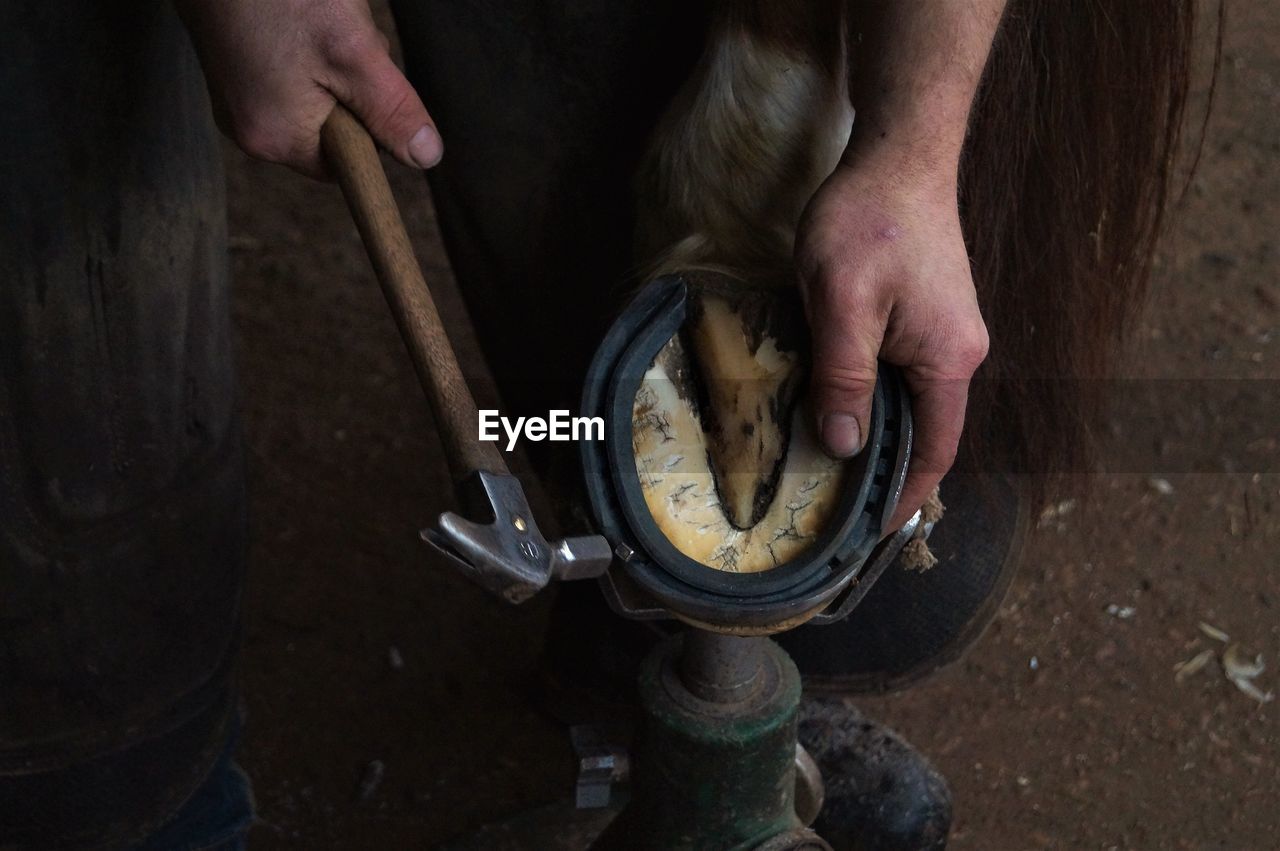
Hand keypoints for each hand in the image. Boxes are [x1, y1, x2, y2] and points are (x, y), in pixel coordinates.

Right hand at [176, 0, 441, 177]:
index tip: (368, 81)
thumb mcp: (353, 56)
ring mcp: (234, 94)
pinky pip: (289, 69)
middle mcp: (246, 126)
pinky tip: (301, 12)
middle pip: (330, 126)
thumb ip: (391, 111)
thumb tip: (426, 157)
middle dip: (351, 84)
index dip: (370, 128)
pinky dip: (308, 43)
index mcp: (274, 137)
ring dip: (334, 57)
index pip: (344, 166)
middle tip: (346, 38)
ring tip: (320, 17)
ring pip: (313, 92)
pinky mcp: (231, 62)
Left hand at [796, 153, 988, 531]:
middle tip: (837, 508)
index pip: (935, 451)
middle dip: (887, 473)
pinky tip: (839, 405)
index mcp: (948, 360)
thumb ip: (844, 376)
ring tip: (832, 467)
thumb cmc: (868, 221)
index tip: (871, 533)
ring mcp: (947, 332)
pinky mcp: (929, 314)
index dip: (905, 496)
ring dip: (878, 434)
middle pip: (926, 432)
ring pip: (913, 402)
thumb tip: (844, 445)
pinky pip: (905, 373)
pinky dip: (875, 399)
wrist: (898, 154)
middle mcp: (959, 352)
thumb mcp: (840, 303)